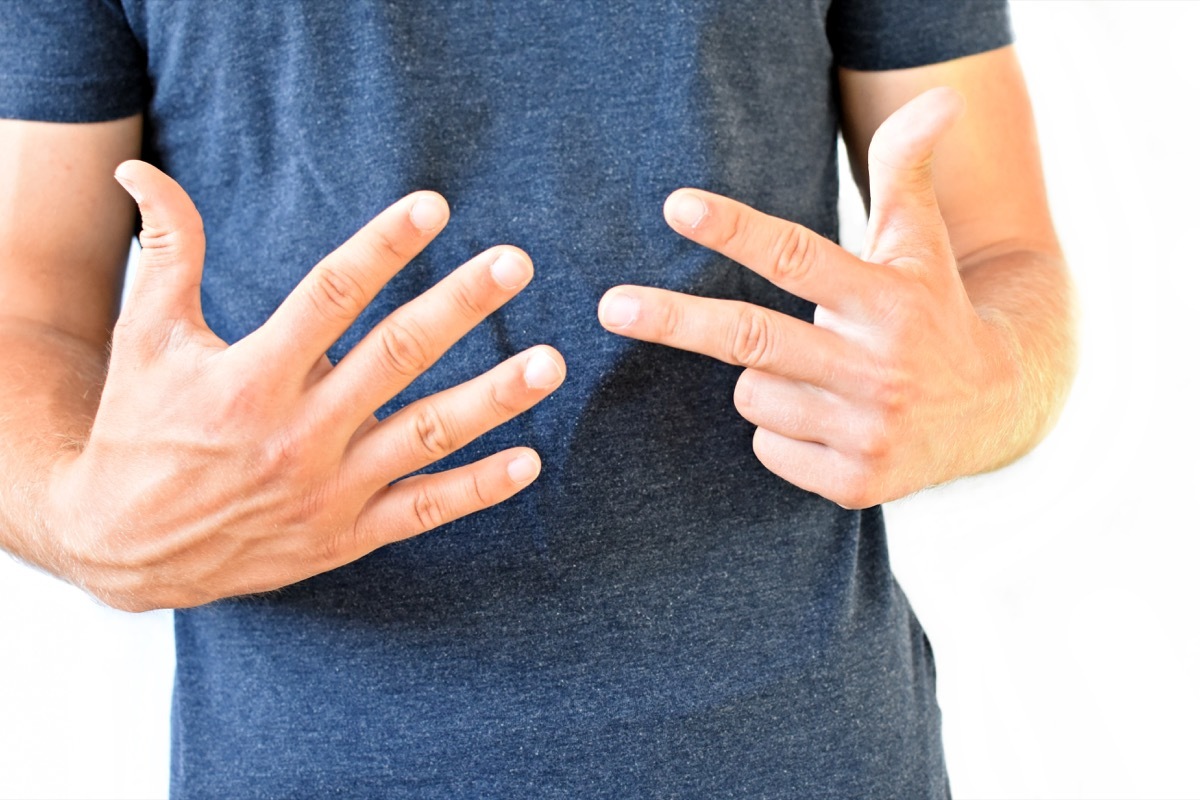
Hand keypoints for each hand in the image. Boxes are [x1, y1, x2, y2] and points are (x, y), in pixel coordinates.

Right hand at [48, 162, 564, 610]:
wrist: (124, 547)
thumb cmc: (139, 431)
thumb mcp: (144, 338)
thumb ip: (167, 253)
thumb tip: (139, 172)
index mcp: (251, 375)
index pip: (330, 295)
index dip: (383, 247)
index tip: (435, 206)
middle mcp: (298, 430)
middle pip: (395, 355)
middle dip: (460, 306)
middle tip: (516, 263)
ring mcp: (328, 488)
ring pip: (426, 436)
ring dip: (493, 399)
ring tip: (549, 364)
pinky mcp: (345, 535)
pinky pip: (422, 512)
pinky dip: (476, 489)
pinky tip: (529, 460)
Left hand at [598, 88, 1018, 507]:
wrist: (998, 408)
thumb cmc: (933, 310)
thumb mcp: (922, 240)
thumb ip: (908, 169)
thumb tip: (940, 96)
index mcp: (888, 301)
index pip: (798, 258)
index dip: (735, 231)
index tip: (676, 207)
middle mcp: (878, 367)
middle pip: (752, 338)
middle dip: (675, 320)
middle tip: (611, 305)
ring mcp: (867, 431)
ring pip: (751, 396)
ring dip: (761, 379)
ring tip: (817, 374)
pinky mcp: (856, 484)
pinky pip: (767, 447)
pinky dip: (779, 431)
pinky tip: (826, 420)